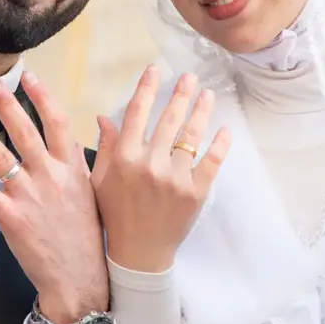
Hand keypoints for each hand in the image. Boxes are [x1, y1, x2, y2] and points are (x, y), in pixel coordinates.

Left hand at [0, 71, 107, 323]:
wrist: (80, 278)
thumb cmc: (89, 236)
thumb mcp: (97, 192)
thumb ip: (89, 159)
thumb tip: (92, 129)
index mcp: (73, 169)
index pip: (57, 123)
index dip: (42, 97)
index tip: (28, 77)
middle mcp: (51, 177)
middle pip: (25, 131)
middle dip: (5, 103)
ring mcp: (30, 197)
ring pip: (0, 157)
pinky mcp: (11, 218)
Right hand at [90, 66, 230, 272]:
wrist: (138, 254)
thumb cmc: (115, 215)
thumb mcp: (100, 181)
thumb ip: (106, 146)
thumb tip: (104, 116)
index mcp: (125, 158)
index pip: (137, 113)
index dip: (147, 88)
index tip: (155, 69)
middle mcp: (150, 164)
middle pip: (169, 119)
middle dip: (180, 93)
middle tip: (189, 76)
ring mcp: (176, 178)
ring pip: (192, 135)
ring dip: (201, 111)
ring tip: (207, 95)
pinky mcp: (197, 192)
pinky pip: (212, 161)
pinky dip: (220, 144)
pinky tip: (224, 130)